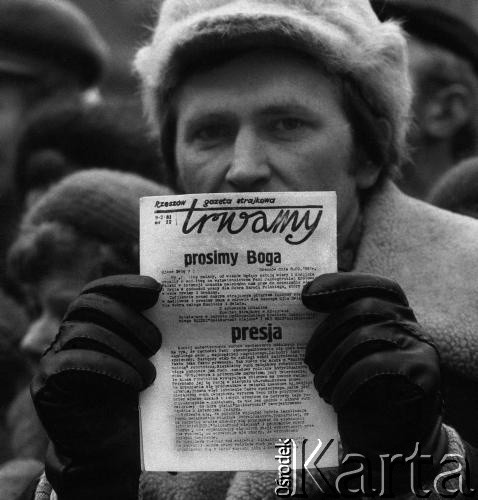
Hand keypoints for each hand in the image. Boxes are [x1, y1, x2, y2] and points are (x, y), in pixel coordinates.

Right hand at [31, 275, 161, 499]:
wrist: (111, 454)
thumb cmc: (136, 405)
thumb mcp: (149, 365)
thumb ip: (153, 338)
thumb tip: (181, 308)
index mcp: (94, 324)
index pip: (101, 291)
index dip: (125, 285)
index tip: (157, 289)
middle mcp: (71, 335)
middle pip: (90, 304)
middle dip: (127, 316)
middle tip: (158, 342)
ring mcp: (56, 357)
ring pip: (83, 330)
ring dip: (122, 348)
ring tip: (150, 375)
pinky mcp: (46, 384)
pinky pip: (71, 362)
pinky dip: (108, 367)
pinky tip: (133, 382)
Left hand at [302, 273, 446, 490]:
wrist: (393, 439)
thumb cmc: (362, 391)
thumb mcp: (351, 354)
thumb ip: (341, 329)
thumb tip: (301, 306)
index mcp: (393, 313)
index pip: (372, 285)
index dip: (339, 284)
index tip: (306, 295)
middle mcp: (410, 323)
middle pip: (365, 307)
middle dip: (328, 331)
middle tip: (307, 359)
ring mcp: (419, 346)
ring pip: (366, 336)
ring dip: (333, 361)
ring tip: (319, 384)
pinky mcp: (423, 373)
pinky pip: (374, 366)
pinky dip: (347, 381)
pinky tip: (336, 397)